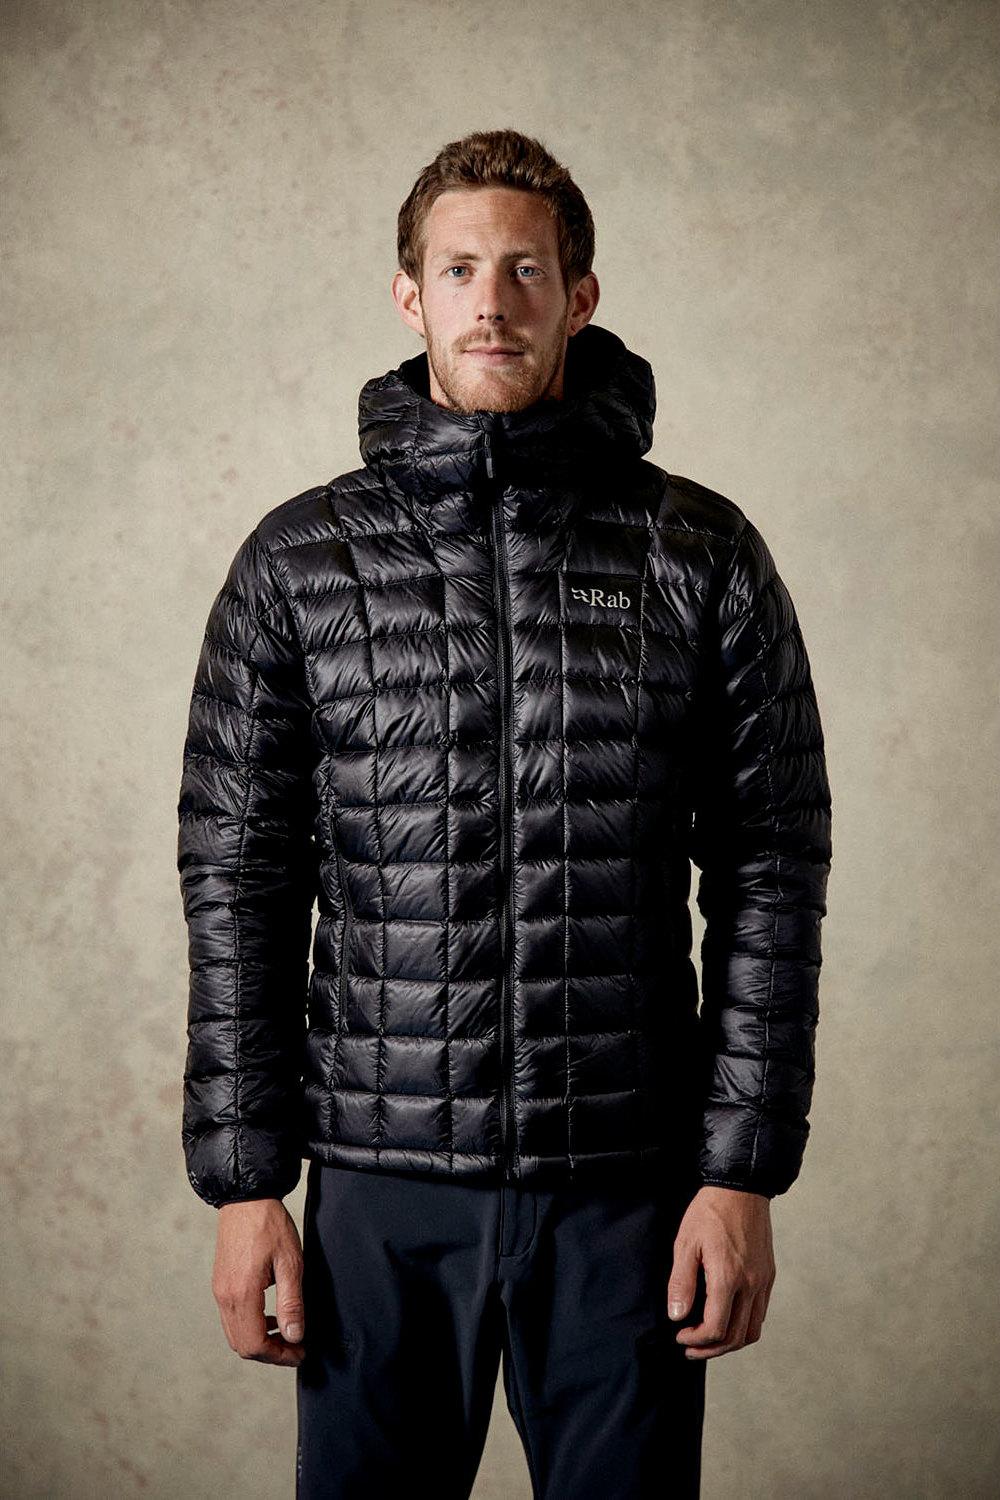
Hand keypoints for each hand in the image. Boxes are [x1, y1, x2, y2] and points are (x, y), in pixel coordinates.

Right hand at [212, 1198, 305, 1366]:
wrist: (246, 1197)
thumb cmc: (269, 1225)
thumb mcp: (290, 1263)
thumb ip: (291, 1303)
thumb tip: (294, 1337)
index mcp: (242, 1294)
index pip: (255, 1345)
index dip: (279, 1356)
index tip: (300, 1352)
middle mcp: (225, 1297)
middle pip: (243, 1346)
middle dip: (270, 1353)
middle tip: (295, 1347)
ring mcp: (220, 1291)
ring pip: (236, 1335)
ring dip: (260, 1341)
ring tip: (285, 1331)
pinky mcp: (220, 1284)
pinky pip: (232, 1319)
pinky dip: (250, 1326)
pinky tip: (270, 1314)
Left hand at [667, 1186, 775, 1359]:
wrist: (742, 1188)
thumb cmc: (710, 1212)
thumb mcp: (685, 1243)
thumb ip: (681, 1283)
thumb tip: (677, 1316)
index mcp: (728, 1277)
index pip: (716, 1329)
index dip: (696, 1340)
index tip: (680, 1335)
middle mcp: (751, 1284)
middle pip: (736, 1338)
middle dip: (711, 1350)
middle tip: (690, 1348)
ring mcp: (763, 1281)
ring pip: (752, 1331)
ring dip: (730, 1343)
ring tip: (708, 1340)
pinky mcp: (768, 1276)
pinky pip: (760, 1313)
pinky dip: (744, 1326)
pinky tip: (726, 1318)